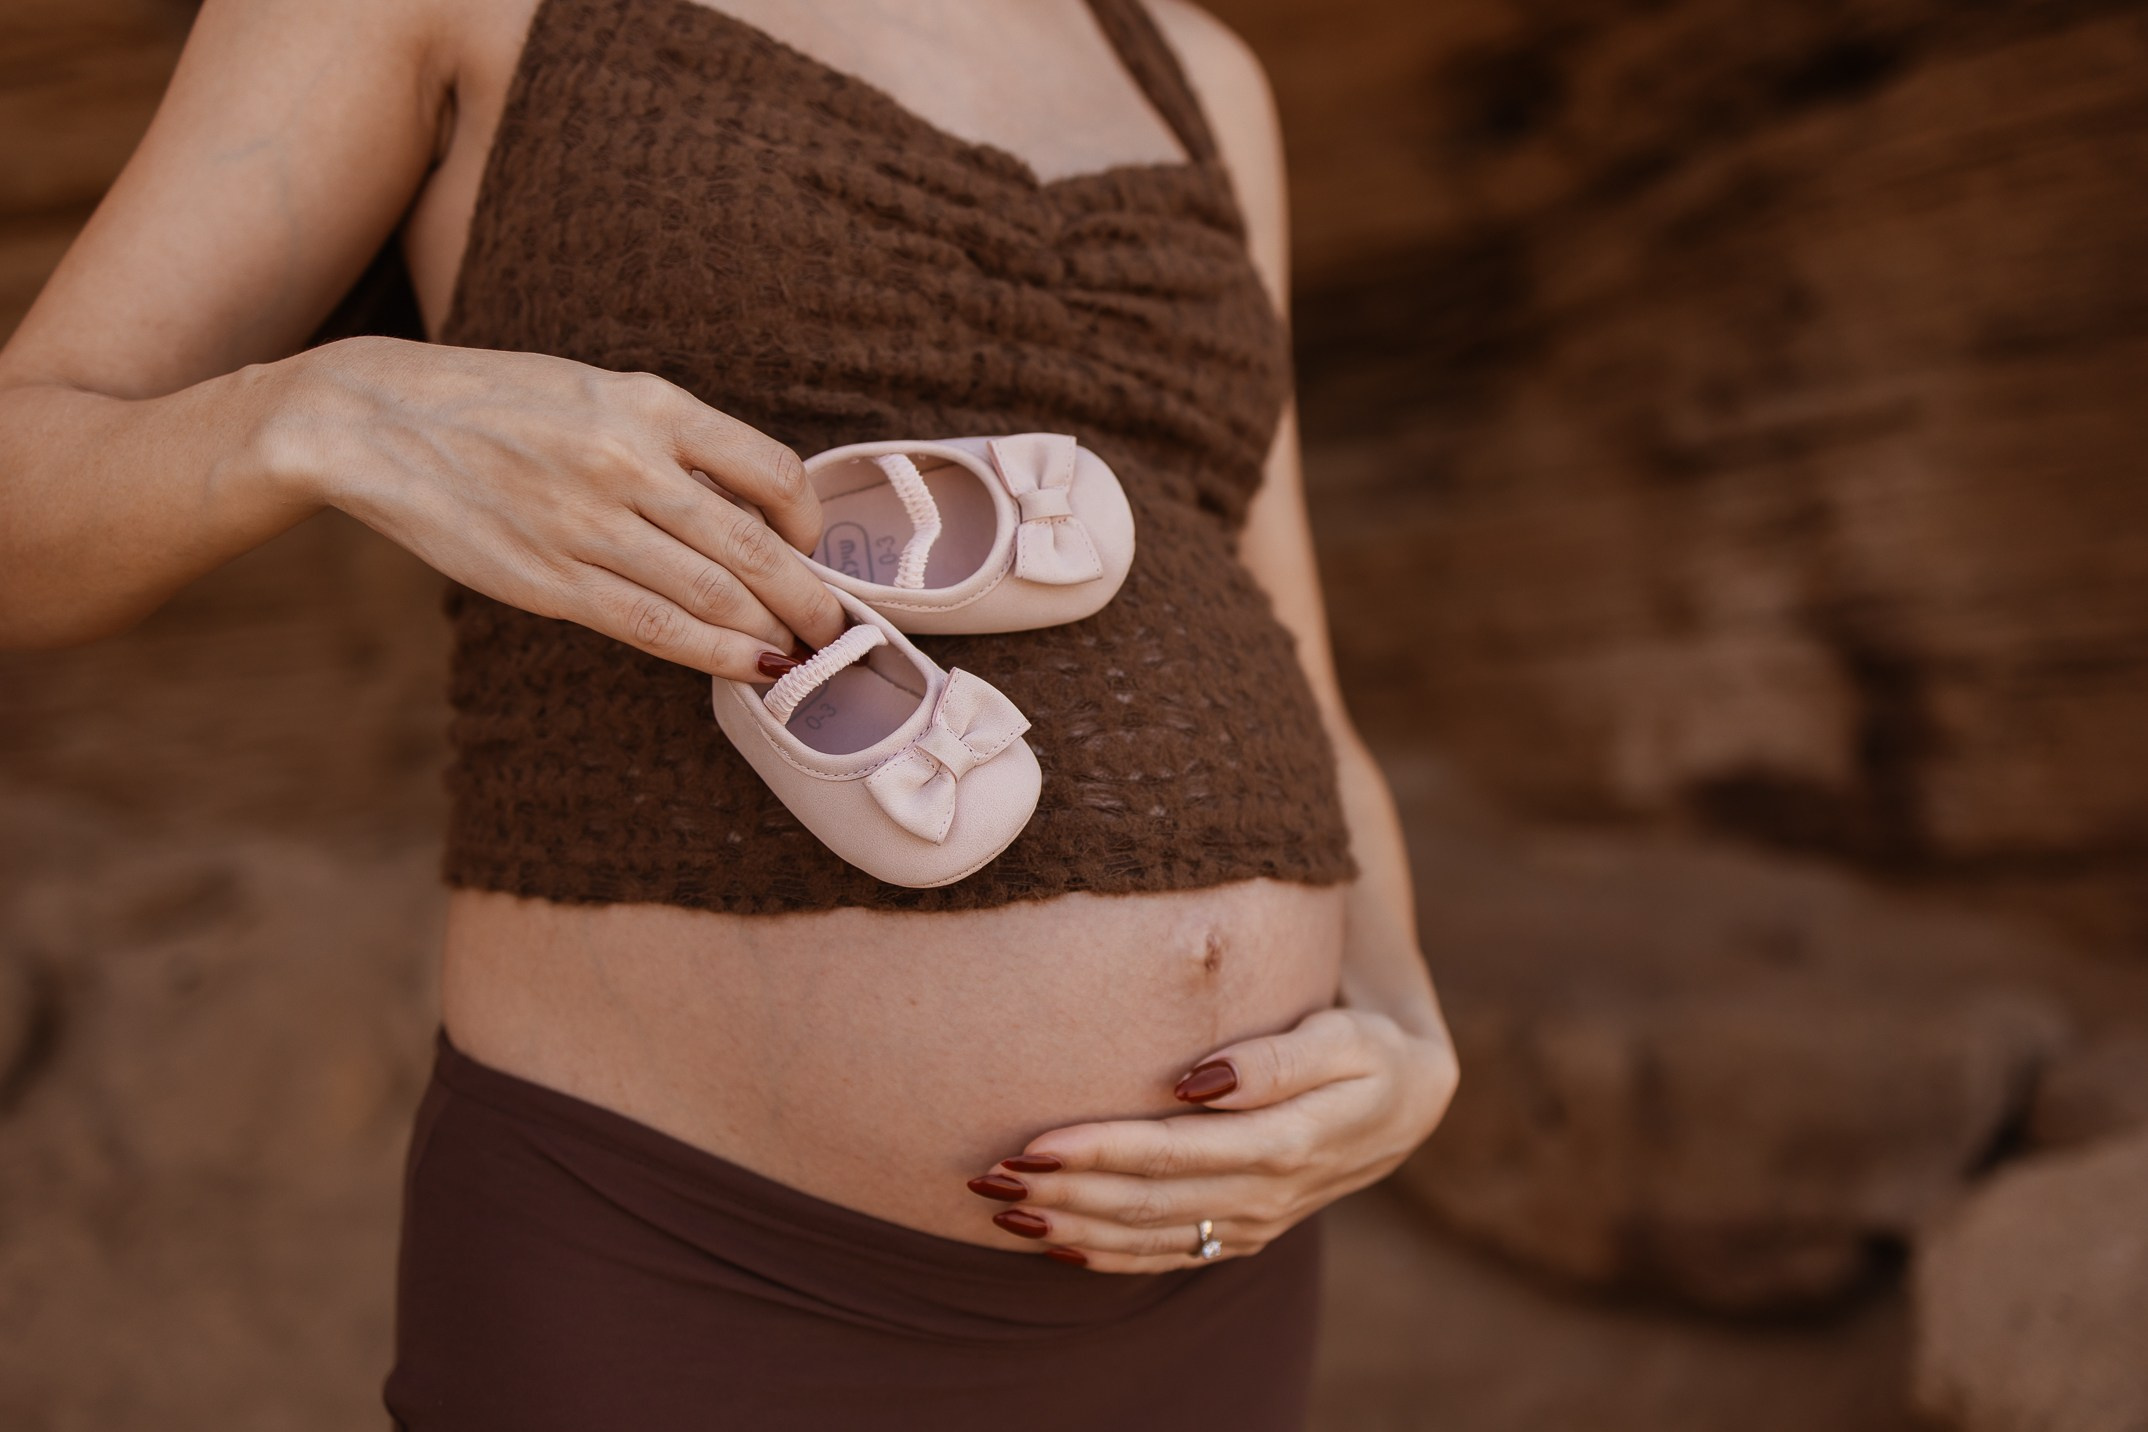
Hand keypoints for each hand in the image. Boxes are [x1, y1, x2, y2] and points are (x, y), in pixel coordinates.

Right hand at [280, 336, 846, 678]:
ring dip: (770, 635)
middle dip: (807, 599)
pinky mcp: (550, 582)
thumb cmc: (498, 406)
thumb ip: (673, 444)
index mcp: (650, 404)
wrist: (376, 420)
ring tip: (799, 654)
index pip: (773, 470)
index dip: (809, 524)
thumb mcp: (598, 391)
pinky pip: (654, 628)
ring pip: (713, 597)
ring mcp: (588, 526)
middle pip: (755, 548)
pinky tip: (748, 668)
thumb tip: (753, 516)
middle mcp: (628, 462)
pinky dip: (713, 655)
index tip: (810, 548)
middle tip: (833, 627)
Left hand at [965, 1006, 1458, 1272]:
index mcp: (1287, 1144)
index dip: (1101, 1150)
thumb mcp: (1343, 1038)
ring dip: (1070, 1225)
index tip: (1036, 1139)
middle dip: (1064, 1192)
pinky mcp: (1241, 1233)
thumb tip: (1196, 1078)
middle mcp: (1264, 1197)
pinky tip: (1053, 1244)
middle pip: (1147, 1201)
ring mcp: (1252, 1223)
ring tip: (998, 1209)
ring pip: (1147, 1236)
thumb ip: (1274, 1060)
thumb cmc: (1369, 1050)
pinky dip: (1105, 1256)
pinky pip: (1166, 1255)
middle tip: (989, 1176)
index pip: (1174, 1152)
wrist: (1410, 1100)